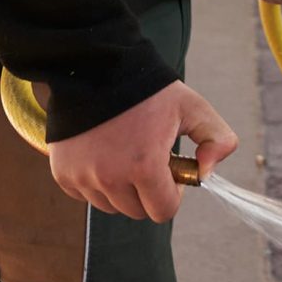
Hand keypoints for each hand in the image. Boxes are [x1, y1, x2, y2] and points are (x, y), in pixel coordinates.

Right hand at [47, 80, 235, 221]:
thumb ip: (217, 140)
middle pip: (137, 211)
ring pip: (111, 206)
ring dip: (122, 189)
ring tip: (125, 153)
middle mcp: (110, 178)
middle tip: (148, 158)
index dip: (172, 193)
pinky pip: (86, 195)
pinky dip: (97, 183)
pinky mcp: (63, 174)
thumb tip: (208, 173)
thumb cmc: (149, 91)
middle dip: (148, 191)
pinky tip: (103, 153)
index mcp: (144, 167)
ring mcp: (83, 177)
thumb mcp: (193, 108)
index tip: (170, 169)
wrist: (97, 69)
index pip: (163, 211)